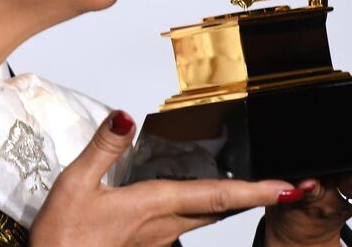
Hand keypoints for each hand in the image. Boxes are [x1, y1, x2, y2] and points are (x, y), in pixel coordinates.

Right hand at [31, 110, 304, 246]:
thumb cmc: (63, 238)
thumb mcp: (75, 185)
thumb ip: (104, 148)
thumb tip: (125, 117)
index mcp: (153, 205)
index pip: (216, 197)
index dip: (255, 192)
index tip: (287, 187)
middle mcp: (163, 226)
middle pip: (220, 210)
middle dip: (257, 197)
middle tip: (288, 185)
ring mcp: (157, 240)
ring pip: (205, 219)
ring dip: (234, 205)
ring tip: (257, 190)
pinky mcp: (145, 245)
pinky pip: (186, 225)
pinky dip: (205, 211)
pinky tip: (198, 202)